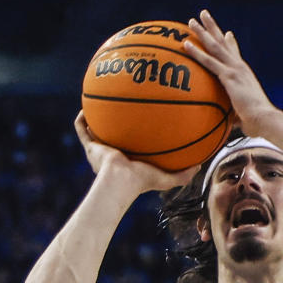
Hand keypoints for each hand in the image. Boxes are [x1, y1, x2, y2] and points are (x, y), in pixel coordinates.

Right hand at [74, 113, 197, 192]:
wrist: (119, 182)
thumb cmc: (141, 182)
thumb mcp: (166, 179)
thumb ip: (183, 174)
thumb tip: (201, 165)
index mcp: (129, 161)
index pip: (133, 146)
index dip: (136, 135)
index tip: (143, 122)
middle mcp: (113, 154)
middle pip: (114, 135)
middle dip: (117, 123)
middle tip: (124, 106)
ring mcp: (100, 150)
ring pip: (95, 131)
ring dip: (97, 117)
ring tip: (101, 100)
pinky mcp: (90, 146)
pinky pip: (82, 129)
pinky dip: (82, 118)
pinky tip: (86, 104)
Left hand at [184, 11, 272, 135]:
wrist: (264, 119)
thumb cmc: (256, 122)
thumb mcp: (244, 114)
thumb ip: (236, 115)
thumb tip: (234, 126)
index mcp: (244, 74)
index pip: (236, 54)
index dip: (231, 43)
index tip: (227, 33)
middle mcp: (240, 67)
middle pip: (223, 43)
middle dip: (213, 28)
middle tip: (203, 15)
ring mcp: (234, 69)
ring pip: (215, 46)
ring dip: (202, 32)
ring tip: (191, 21)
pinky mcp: (229, 76)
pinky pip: (209, 61)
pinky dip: (196, 52)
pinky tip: (185, 44)